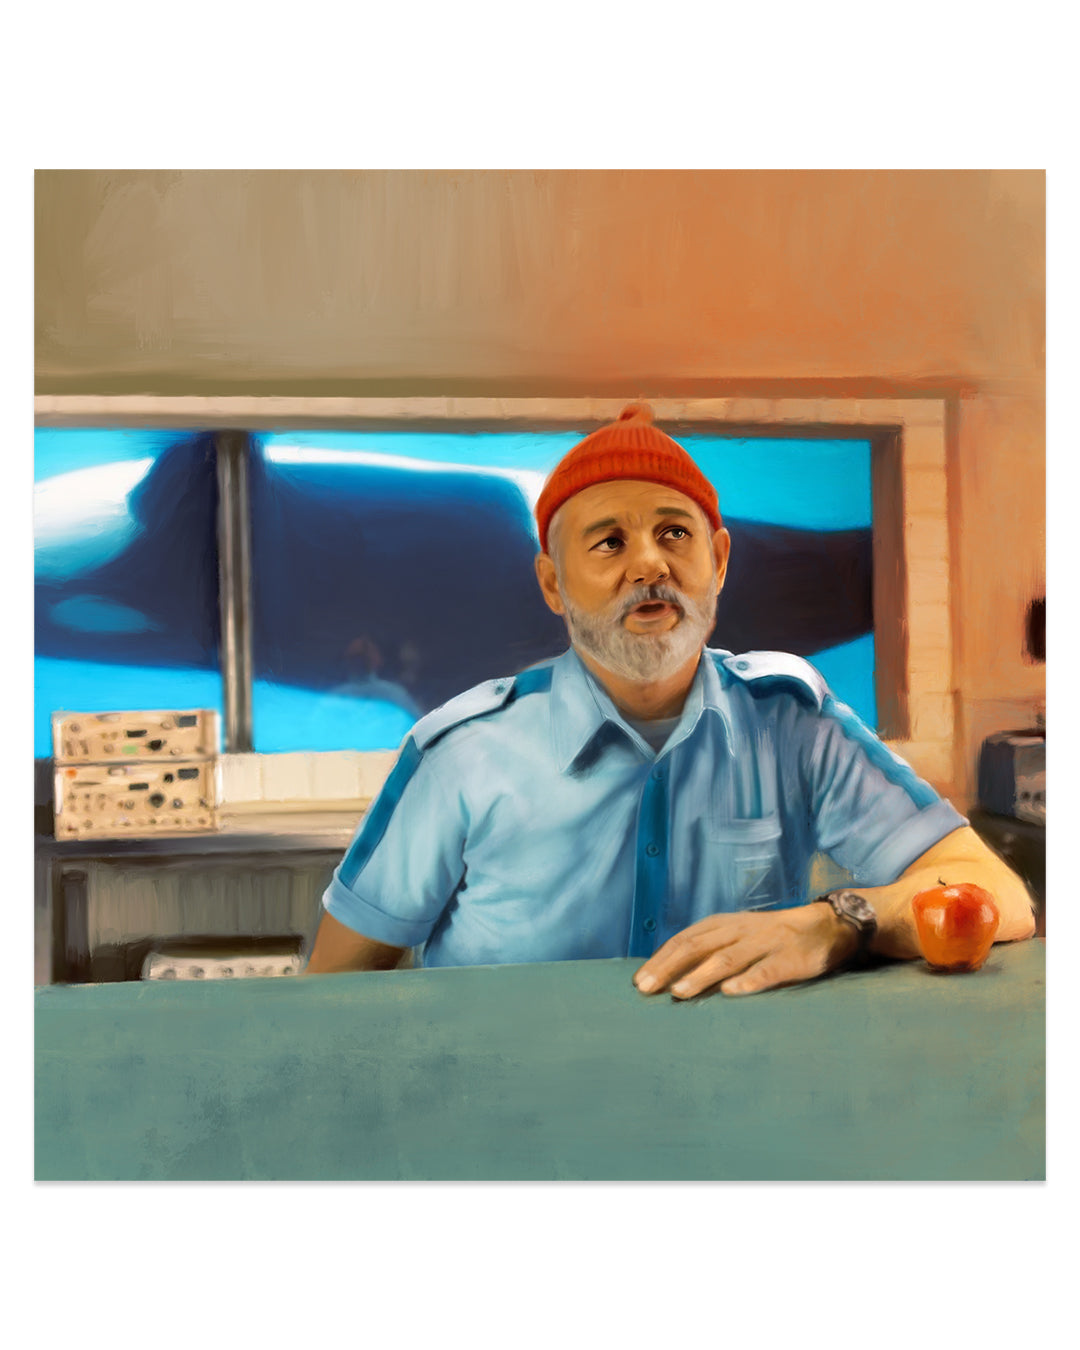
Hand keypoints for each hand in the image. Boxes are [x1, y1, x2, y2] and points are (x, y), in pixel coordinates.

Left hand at [633, 903, 858, 998]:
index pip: (685, 939)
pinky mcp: (790, 959)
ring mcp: (765, 944)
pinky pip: (767, 971)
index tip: (638, 981)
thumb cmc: (771, 938)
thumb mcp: (738, 936)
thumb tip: (670, 976)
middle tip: (646, 988)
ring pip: (728, 958)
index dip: (661, 959)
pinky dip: (748, 981)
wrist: (824, 926)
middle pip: (698, 946)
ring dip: (701, 975)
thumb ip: (710, 950)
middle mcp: (740, 931)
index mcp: (724, 925)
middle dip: (669, 967)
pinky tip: (731, 993)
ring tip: (679, 992)